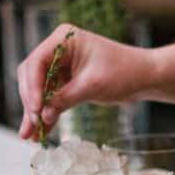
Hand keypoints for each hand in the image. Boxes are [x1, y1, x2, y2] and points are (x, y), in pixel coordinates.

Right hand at [16, 24, 156, 140]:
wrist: (145, 78)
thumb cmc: (124, 72)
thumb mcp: (93, 85)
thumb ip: (65, 98)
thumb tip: (43, 115)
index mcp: (64, 39)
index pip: (38, 62)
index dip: (33, 87)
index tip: (35, 109)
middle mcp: (59, 50)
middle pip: (32, 76)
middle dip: (31, 102)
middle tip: (31, 126)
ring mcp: (61, 66)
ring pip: (38, 90)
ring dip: (34, 112)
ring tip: (29, 135)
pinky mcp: (66, 81)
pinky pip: (50, 98)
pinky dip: (47, 113)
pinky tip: (41, 131)